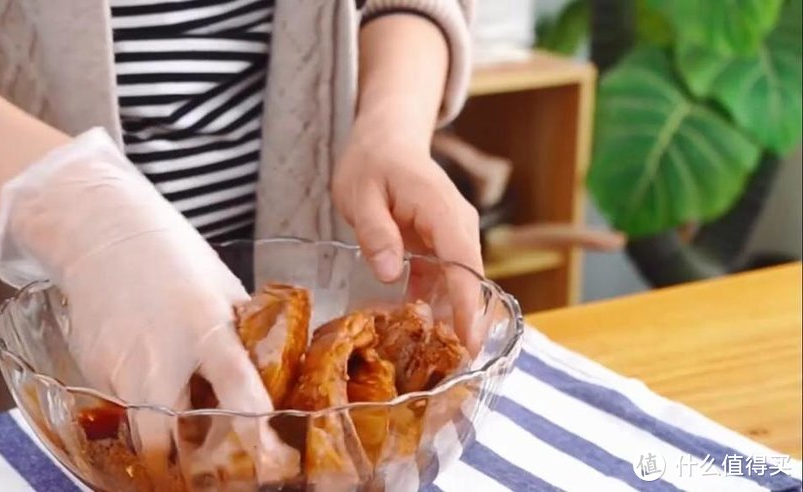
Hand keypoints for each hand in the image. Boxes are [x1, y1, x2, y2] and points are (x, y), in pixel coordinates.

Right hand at [0, 129, 291, 475]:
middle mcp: (160, 358)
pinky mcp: (94, 372)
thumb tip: (266, 374)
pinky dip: (138, 405)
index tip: (267, 456)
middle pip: (170, 439)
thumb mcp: (221, 289)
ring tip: (178, 410)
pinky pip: (121, 407)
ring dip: (162, 435)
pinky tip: (145, 372)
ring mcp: (120, 369)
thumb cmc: (171, 256)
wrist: (101, 232)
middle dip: (188, 457)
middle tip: (207, 452)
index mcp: (205, 329)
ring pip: (142, 432)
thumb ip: (240, 336)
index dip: (254, 430)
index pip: (237, 389)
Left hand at [332, 119, 484, 348]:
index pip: (463, 262)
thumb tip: (392, 272)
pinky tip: (411, 332)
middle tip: (450, 370)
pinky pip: (442, 280)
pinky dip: (430, 305)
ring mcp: (453, 235)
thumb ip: (375, 232)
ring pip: (457, 284)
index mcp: (441, 209)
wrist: (386, 139)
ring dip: (445, 319)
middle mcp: (458, 225)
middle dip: (463, 324)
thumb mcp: (360, 193)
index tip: (469, 342)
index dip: (467, 305)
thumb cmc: (371, 162)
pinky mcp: (442, 245)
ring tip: (430, 361)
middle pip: (469, 280)